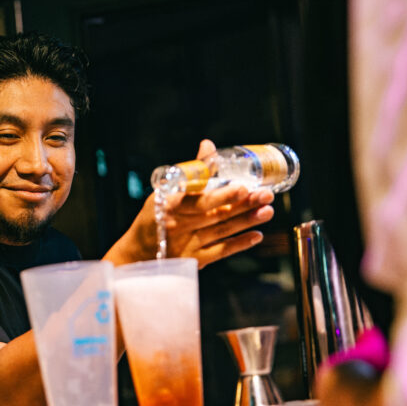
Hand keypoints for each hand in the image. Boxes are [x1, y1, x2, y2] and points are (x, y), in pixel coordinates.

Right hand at [104, 139, 274, 267]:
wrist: (139, 251)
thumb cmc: (155, 215)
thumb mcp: (165, 190)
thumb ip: (192, 171)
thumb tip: (208, 146)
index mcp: (170, 205)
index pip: (198, 200)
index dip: (222, 195)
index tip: (242, 186)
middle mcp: (179, 225)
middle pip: (216, 214)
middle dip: (243, 204)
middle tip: (265, 195)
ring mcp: (187, 244)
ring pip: (222, 231)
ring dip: (246, 221)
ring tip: (267, 210)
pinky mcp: (194, 259)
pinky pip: (220, 251)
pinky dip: (239, 244)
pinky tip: (257, 236)